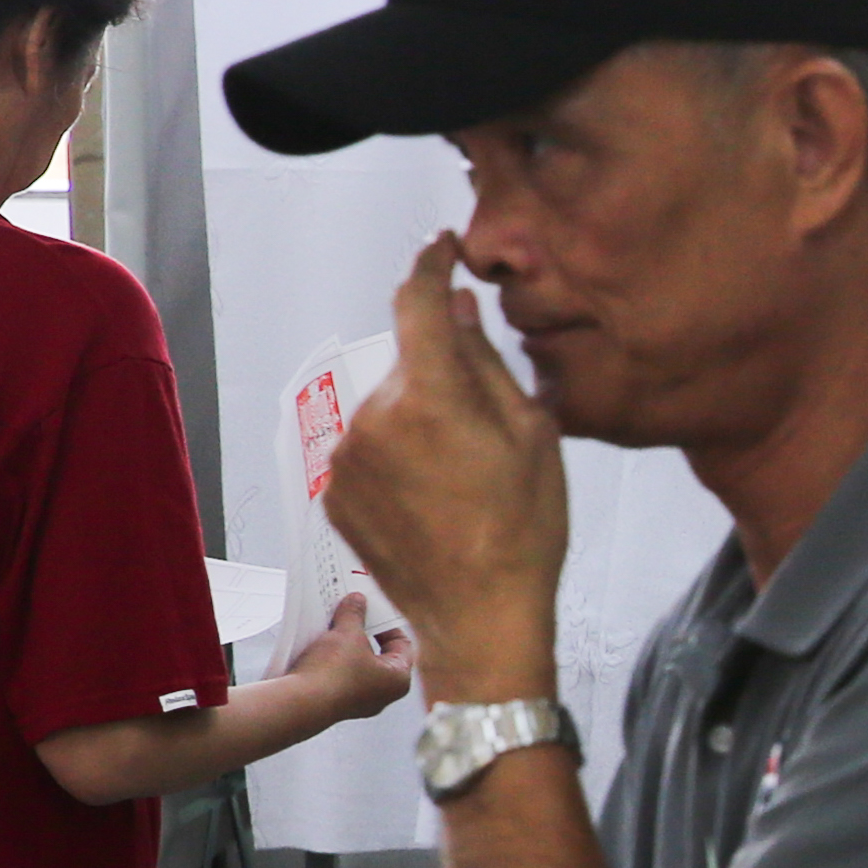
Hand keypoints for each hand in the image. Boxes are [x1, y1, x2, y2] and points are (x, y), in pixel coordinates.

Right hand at [281, 592, 416, 729]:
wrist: (300, 702)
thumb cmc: (333, 673)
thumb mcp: (347, 633)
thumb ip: (354, 614)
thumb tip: (358, 600)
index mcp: (398, 680)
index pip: (403, 645)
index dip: (387, 624)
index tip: (372, 610)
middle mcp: (382, 695)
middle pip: (378, 655)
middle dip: (362, 633)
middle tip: (350, 614)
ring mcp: (358, 702)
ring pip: (355, 666)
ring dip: (344, 646)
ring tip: (332, 626)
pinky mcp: (334, 703)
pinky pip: (337, 677)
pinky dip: (330, 660)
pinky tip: (317, 645)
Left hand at [323, 233, 567, 694]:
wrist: (480, 617)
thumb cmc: (523, 532)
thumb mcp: (532, 436)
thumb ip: (488, 363)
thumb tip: (460, 311)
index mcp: (432, 397)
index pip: (417, 302)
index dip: (431, 267)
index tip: (442, 250)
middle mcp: (375, 418)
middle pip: (407, 364)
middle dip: (441, 376)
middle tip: (484, 428)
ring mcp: (347, 457)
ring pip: (387, 408)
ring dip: (418, 420)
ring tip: (459, 476)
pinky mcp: (334, 491)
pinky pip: (367, 448)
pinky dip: (396, 457)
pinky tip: (432, 497)